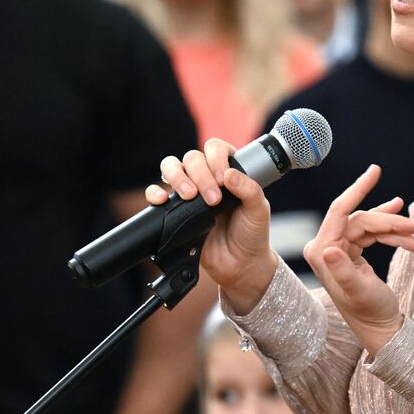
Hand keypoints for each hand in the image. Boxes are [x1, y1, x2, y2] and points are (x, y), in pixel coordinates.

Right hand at [145, 139, 276, 310]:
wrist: (239, 265)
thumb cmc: (251, 234)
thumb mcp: (259, 210)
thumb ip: (249, 189)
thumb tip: (229, 174)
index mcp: (229, 170)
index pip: (215, 148)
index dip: (216, 158)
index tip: (223, 179)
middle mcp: (207, 177)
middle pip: (192, 158)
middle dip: (201, 175)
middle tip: (213, 199)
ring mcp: (189, 192)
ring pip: (171, 167)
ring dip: (177, 177)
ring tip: (189, 196)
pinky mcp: (175, 210)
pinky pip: (157, 193)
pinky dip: (155, 192)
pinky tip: (163, 200)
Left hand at [304, 164, 413, 354]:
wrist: (380, 331)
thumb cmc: (369, 314)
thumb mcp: (359, 291)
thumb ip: (344, 271)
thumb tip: (328, 250)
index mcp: (322, 252)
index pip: (340, 211)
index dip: (359, 189)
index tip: (376, 170)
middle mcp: (327, 248)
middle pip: (363, 220)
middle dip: (391, 222)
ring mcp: (340, 250)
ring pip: (372, 227)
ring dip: (397, 230)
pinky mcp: (353, 253)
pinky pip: (374, 235)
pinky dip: (394, 236)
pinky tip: (411, 236)